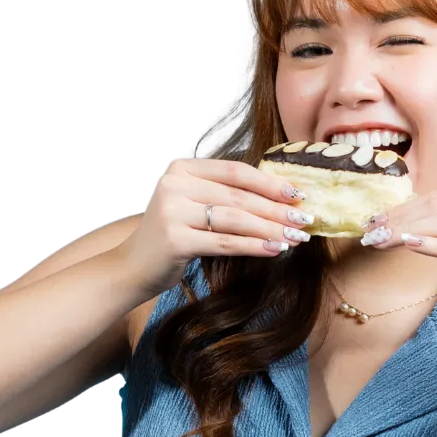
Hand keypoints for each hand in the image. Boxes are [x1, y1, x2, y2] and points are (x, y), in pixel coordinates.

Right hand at [120, 154, 314, 301]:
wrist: (131, 268)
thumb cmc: (170, 237)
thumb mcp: (192, 206)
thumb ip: (222, 196)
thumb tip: (277, 199)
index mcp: (182, 169)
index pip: (235, 172)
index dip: (269, 182)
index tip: (298, 194)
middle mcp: (175, 184)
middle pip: (239, 196)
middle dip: (276, 209)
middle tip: (305, 219)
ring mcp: (173, 211)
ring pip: (235, 219)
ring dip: (271, 229)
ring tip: (296, 238)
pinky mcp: (176, 240)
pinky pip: (225, 242)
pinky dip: (254, 246)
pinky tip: (275, 250)